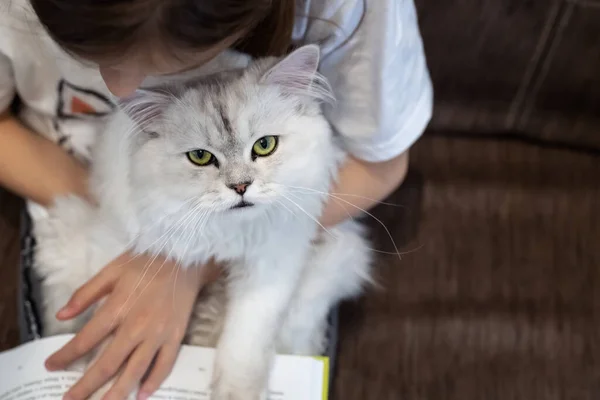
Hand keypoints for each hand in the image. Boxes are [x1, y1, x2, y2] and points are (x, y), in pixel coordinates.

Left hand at [45, 251, 221, 399]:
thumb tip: (61, 315)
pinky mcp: (175, 335)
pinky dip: (154, 381)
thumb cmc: (146, 261)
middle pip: (108, 364)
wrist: (185, 256)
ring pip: (135, 370)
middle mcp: (137, 326)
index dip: (66, 356)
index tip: (52, 366)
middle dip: (86, 386)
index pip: (86, 339)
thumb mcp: (111, 270)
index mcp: (118, 307)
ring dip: (117, 392)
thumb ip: (85, 294)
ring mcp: (158, 333)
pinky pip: (165, 364)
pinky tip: (141, 394)